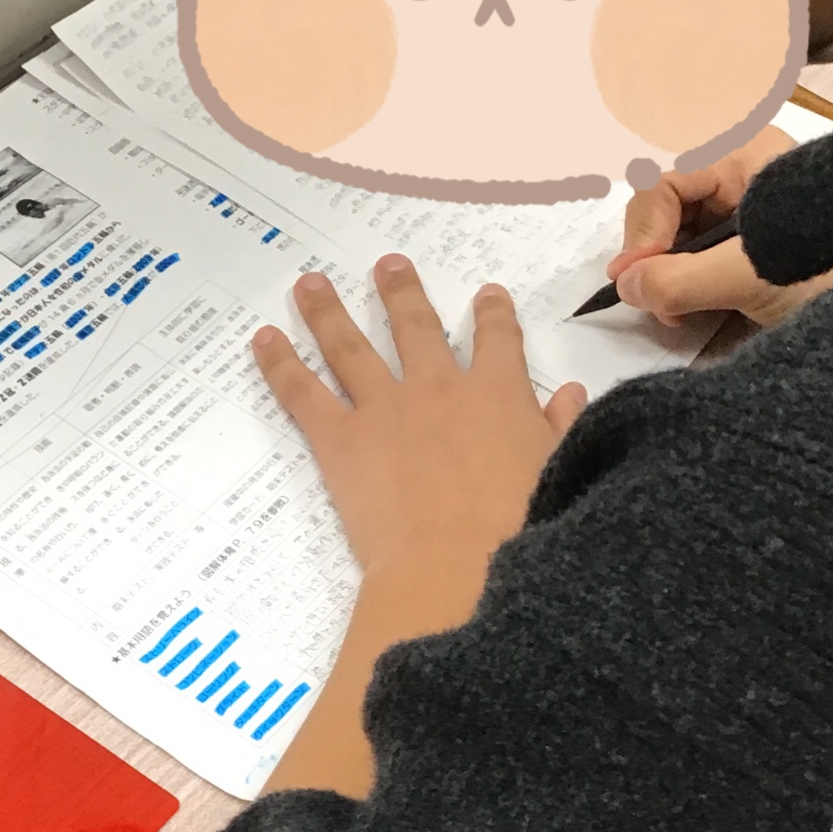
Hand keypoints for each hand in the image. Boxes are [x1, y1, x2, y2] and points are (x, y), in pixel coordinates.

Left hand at [250, 258, 584, 798]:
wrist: (458, 567)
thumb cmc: (517, 531)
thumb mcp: (557, 473)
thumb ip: (561, 427)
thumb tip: (570, 393)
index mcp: (498, 394)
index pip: (497, 339)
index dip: (493, 314)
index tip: (488, 294)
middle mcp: (438, 387)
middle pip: (415, 326)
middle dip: (401, 292)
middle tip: (387, 264)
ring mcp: (385, 408)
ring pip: (350, 347)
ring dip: (328, 311)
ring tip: (309, 283)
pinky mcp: (341, 440)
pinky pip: (303, 393)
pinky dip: (280, 364)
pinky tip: (263, 339)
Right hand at [606, 126, 832, 327]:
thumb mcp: (752, 276)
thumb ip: (680, 281)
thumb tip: (626, 286)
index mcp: (746, 154)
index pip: (665, 183)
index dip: (644, 232)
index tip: (638, 282)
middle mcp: (743, 172)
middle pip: (667, 206)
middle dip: (652, 256)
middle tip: (653, 303)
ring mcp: (747, 207)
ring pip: (679, 232)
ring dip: (664, 274)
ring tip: (673, 313)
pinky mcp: (753, 242)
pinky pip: (698, 253)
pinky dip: (685, 282)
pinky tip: (688, 309)